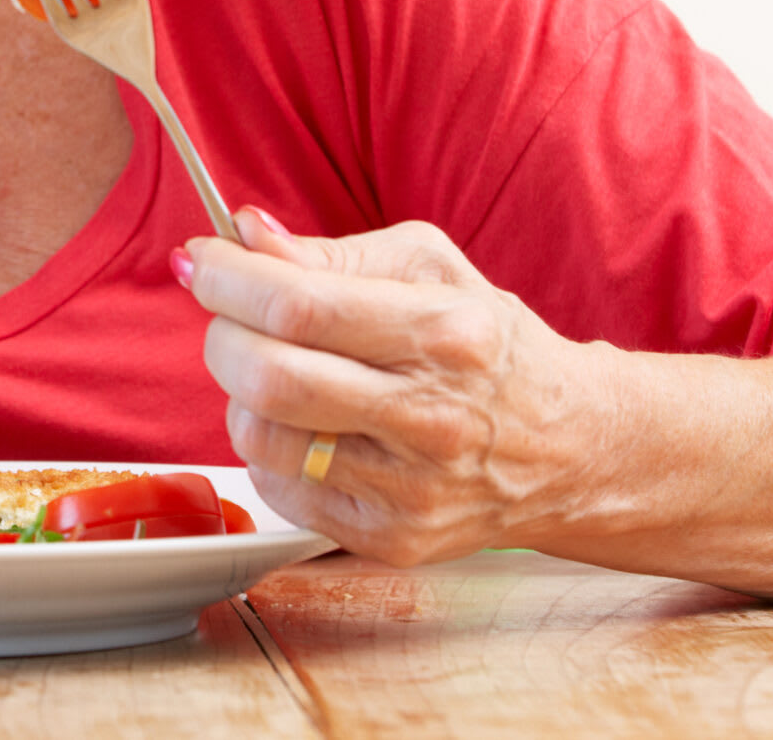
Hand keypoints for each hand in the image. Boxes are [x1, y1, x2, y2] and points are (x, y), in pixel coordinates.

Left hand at [181, 210, 600, 564]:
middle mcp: (431, 417)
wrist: (572, 449)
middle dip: (222, 335)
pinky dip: (269, 448)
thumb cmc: (491, 348)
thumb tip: (245, 234)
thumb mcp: (430, 269)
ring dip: (240, 394)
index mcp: (443, 333)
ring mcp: (411, 490)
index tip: (200, 260)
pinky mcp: (390, 538)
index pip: (298, 306)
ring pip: (262, 438)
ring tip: (275, 373)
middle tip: (231, 316)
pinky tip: (308, 426)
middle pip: (268, 378)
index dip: (227, 279)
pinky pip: (278, 488)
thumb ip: (331, 253)